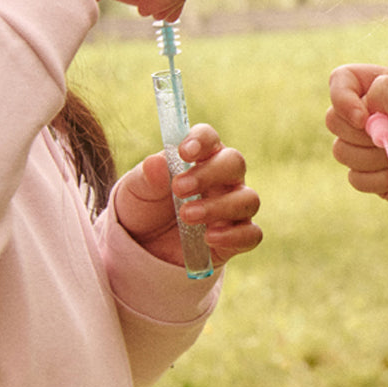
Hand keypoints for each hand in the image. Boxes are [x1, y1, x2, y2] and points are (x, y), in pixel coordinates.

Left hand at [113, 124, 261, 267]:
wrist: (144, 248)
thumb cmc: (144, 208)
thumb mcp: (136, 191)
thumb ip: (146, 176)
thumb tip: (156, 162)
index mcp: (199, 158)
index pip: (209, 138)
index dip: (201, 141)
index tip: (184, 152)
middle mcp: (222, 179)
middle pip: (234, 163)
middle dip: (208, 174)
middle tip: (178, 188)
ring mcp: (233, 208)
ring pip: (247, 199)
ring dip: (219, 207)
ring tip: (186, 216)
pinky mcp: (237, 237)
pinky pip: (251, 234)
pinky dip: (233, 236)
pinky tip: (209, 238)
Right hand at [327, 64, 387, 233]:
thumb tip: (360, 110)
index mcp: (385, 87)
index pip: (340, 81)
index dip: (342, 99)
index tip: (363, 117)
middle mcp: (373, 114)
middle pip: (334, 119)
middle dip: (366, 135)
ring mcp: (371, 145)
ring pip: (341, 152)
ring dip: (377, 159)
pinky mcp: (372, 174)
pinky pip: (354, 178)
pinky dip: (380, 180)